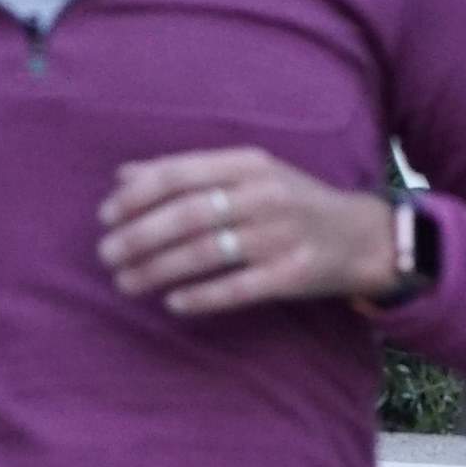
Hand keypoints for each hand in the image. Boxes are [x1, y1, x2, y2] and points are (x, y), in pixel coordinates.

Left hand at [99, 147, 397, 314]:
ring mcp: (281, 235)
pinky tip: (172, 303)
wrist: (360, 235)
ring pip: (205, 253)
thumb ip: (186, 172)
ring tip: (125, 282)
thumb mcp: (245, 174)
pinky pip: (237, 288)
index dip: (135, 197)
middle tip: (106, 255)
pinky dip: (201, 297)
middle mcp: (264, 194)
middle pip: (186, 215)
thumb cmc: (288, 201)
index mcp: (248, 163)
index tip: (105, 217)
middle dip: (138, 236)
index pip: (178, 174)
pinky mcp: (294, 274)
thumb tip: (122, 176)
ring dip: (157, 269)